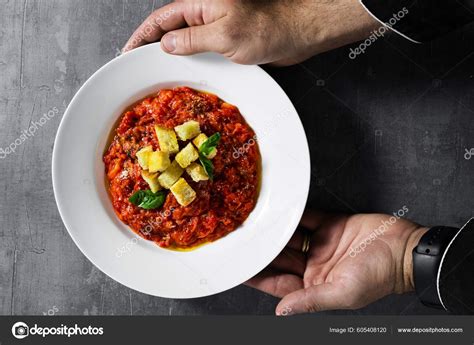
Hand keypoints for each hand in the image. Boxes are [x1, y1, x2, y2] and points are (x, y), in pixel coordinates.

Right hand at [123, 0, 379, 64]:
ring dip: (171, 57)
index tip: (127, 51)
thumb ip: (192, 39)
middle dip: (153, 47)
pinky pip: (201, 52)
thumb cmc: (267, 28)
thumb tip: (166, 44)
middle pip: (170, 30)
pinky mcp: (227, 43)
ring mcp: (216, 30)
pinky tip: (185, 75)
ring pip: (185, 43)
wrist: (296, 34)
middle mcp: (206, 16)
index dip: (142, 34)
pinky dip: (190, 63)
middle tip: (137, 68)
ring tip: (155, 74)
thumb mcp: (224, 34)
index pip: (162, 18)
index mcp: (201, 6)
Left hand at [246, 211, 428, 314]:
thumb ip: (311, 300)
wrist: (404, 248)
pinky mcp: (329, 225)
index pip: (277, 282)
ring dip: (272, 231)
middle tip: (239, 239)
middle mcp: (313, 266)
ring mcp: (320, 245)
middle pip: (279, 257)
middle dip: (260, 250)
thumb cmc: (380, 276)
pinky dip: (291, 215)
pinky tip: (277, 210)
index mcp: (313, 286)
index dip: (256, 276)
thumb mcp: (344, 292)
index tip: (238, 268)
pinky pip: (305, 218)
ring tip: (252, 222)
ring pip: (288, 237)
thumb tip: (282, 311)